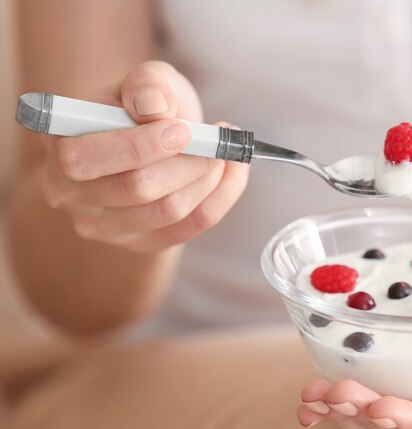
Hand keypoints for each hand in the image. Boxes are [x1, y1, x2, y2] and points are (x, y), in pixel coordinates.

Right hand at [40, 61, 248, 252]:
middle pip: (136, 189)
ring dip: (208, 178)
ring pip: (168, 211)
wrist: (153, 140)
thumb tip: (154, 105)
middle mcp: (70, 194)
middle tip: (216, 140)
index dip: (140, 146)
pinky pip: (190, 227)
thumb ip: (147, 84)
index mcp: (58, 146)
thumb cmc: (144, 108)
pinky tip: (232, 171)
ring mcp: (104, 226)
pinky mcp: (141, 243)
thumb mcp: (145, 81)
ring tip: (223, 151)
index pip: (85, 159)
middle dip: (187, 162)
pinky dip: (221, 196)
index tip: (184, 129)